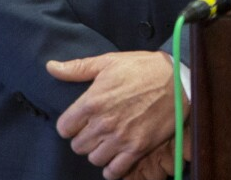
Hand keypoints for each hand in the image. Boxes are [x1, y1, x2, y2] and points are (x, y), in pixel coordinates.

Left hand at [47, 51, 187, 179]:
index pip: (64, 128)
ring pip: (94, 159)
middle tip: (99, 129)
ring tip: (110, 140)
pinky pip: (114, 171)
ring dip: (100, 151)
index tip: (82, 120)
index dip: (72, 124)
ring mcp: (120, 138)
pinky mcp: (138, 148)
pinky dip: (113, 167)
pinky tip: (118, 156)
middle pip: (78, 146)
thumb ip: (77, 68)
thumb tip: (50, 67)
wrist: (179, 80)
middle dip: (86, 138)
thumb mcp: (110, 62)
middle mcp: (103, 123)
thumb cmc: (144, 68)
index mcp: (92, 102)